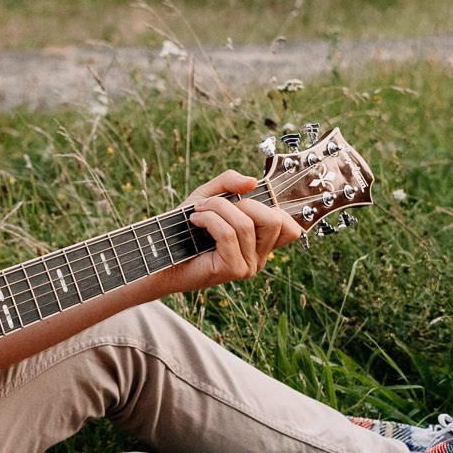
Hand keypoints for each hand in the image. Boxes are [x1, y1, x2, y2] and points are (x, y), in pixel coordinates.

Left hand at [162, 171, 301, 296]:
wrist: (162, 254)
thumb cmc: (186, 227)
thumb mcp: (210, 195)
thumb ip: (230, 183)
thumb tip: (252, 181)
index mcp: (262, 242)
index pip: (291, 228)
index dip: (275, 207)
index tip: (245, 199)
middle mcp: (260, 257)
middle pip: (275, 220)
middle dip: (244, 203)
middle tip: (216, 205)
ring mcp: (249, 266)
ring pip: (246, 224)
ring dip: (218, 208)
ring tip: (198, 211)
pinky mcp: (233, 270)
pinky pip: (229, 234)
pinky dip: (210, 219)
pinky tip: (195, 219)